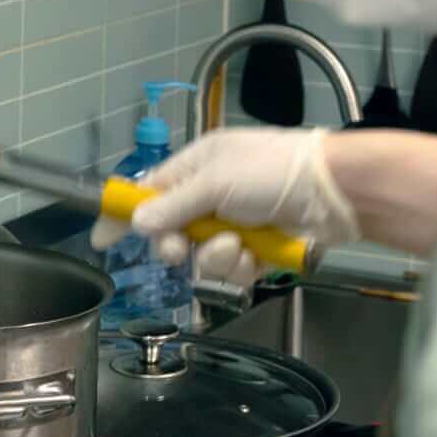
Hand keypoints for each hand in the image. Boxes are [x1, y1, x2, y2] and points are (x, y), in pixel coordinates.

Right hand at [91, 127, 360, 283]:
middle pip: (171, 231)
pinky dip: (241, 267)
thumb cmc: (272, 172)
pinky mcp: (257, 251)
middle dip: (174, 244)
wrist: (334, 192)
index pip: (148, 191)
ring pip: (201, 256)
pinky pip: (231, 270)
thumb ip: (174, 204)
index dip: (125, 213)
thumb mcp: (216, 181)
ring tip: (238, 244)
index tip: (103, 238)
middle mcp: (212, 195)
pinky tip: (256, 256)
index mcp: (197, 166)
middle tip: (179, 249)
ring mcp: (235, 224)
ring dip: (215, 256)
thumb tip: (138, 223)